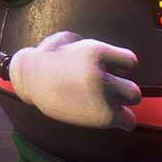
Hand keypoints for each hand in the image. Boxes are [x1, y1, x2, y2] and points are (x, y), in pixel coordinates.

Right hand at [8, 31, 140, 130]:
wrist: (28, 79)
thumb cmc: (46, 59)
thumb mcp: (66, 40)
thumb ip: (88, 43)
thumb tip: (101, 53)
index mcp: (95, 51)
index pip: (130, 61)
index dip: (124, 67)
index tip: (120, 71)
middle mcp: (101, 73)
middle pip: (133, 86)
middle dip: (125, 91)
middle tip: (115, 93)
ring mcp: (101, 95)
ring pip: (133, 98)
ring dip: (123, 103)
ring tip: (113, 105)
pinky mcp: (100, 115)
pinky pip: (127, 120)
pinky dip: (123, 121)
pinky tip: (117, 119)